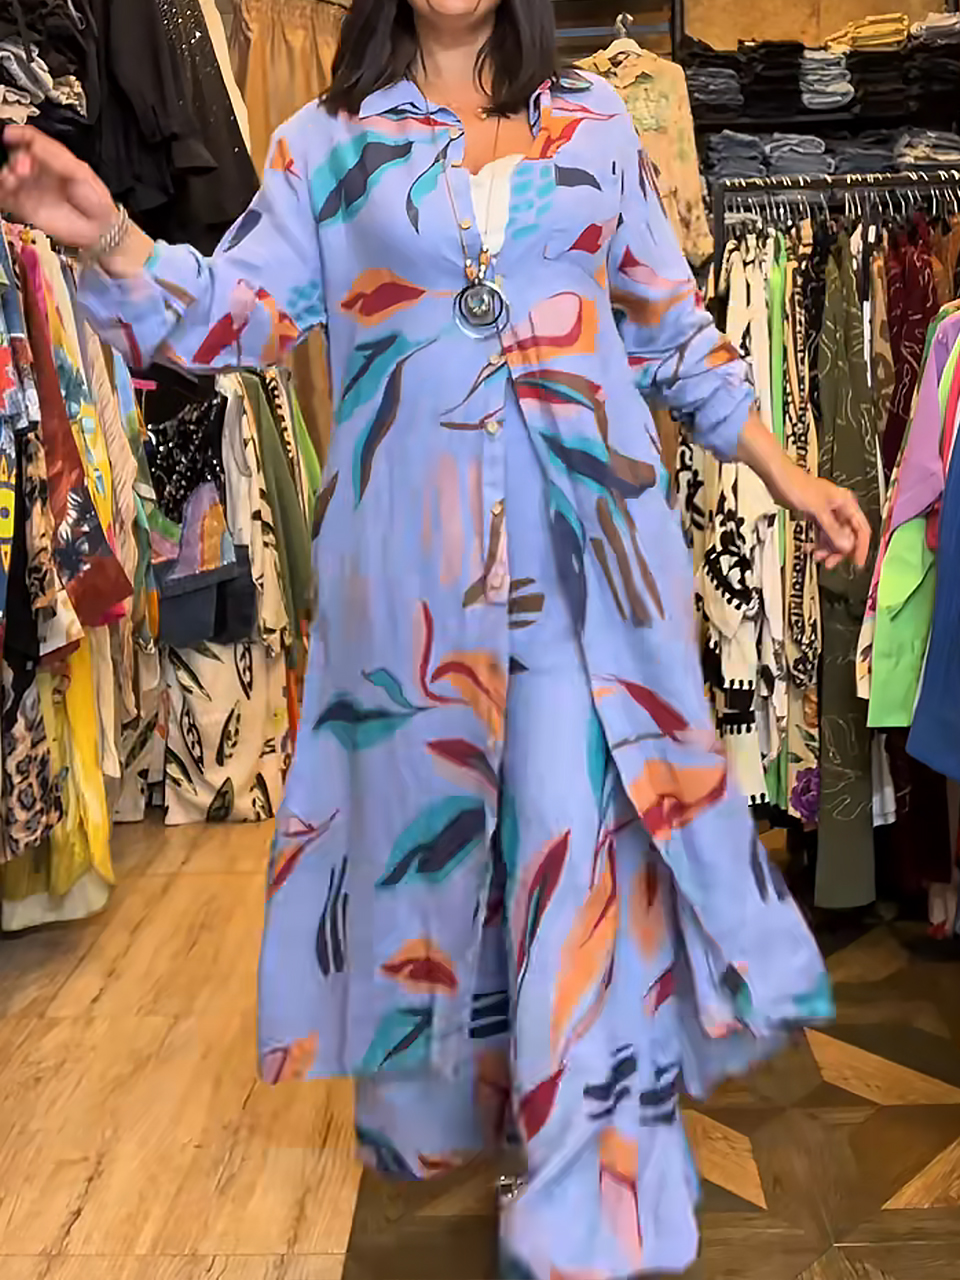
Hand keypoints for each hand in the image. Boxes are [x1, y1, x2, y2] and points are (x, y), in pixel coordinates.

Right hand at [0, 124, 117, 248]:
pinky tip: (8, 188)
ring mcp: (31, 188)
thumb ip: (54, 155)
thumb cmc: (96, 201)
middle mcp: (39, 172)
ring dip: (5, 174)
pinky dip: (3, 190)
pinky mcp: (25, 206)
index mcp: (52, 159)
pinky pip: (6, 195)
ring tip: (12, 179)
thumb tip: (32, 143)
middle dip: (14, 158)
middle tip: (20, 168)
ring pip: (7, 174)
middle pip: (16, 156)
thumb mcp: (78, 170)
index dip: (18, 135)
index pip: (30, 140)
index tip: (9, 135)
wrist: (98, 229)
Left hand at [772, 467, 871, 570]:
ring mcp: (828, 513)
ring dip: (827, 548)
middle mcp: (839, 508)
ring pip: (834, 536)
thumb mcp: (818, 511)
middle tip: (831, 562)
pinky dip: (818, 542)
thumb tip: (846, 546)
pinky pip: (822, 533)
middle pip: (848, 535)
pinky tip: (812, 548)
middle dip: (840, 550)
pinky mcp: (816, 516)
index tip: (857, 562)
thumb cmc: (798, 485)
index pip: (861, 529)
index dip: (861, 547)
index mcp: (846, 503)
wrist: (779, 478)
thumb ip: (833, 529)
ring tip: (818, 556)